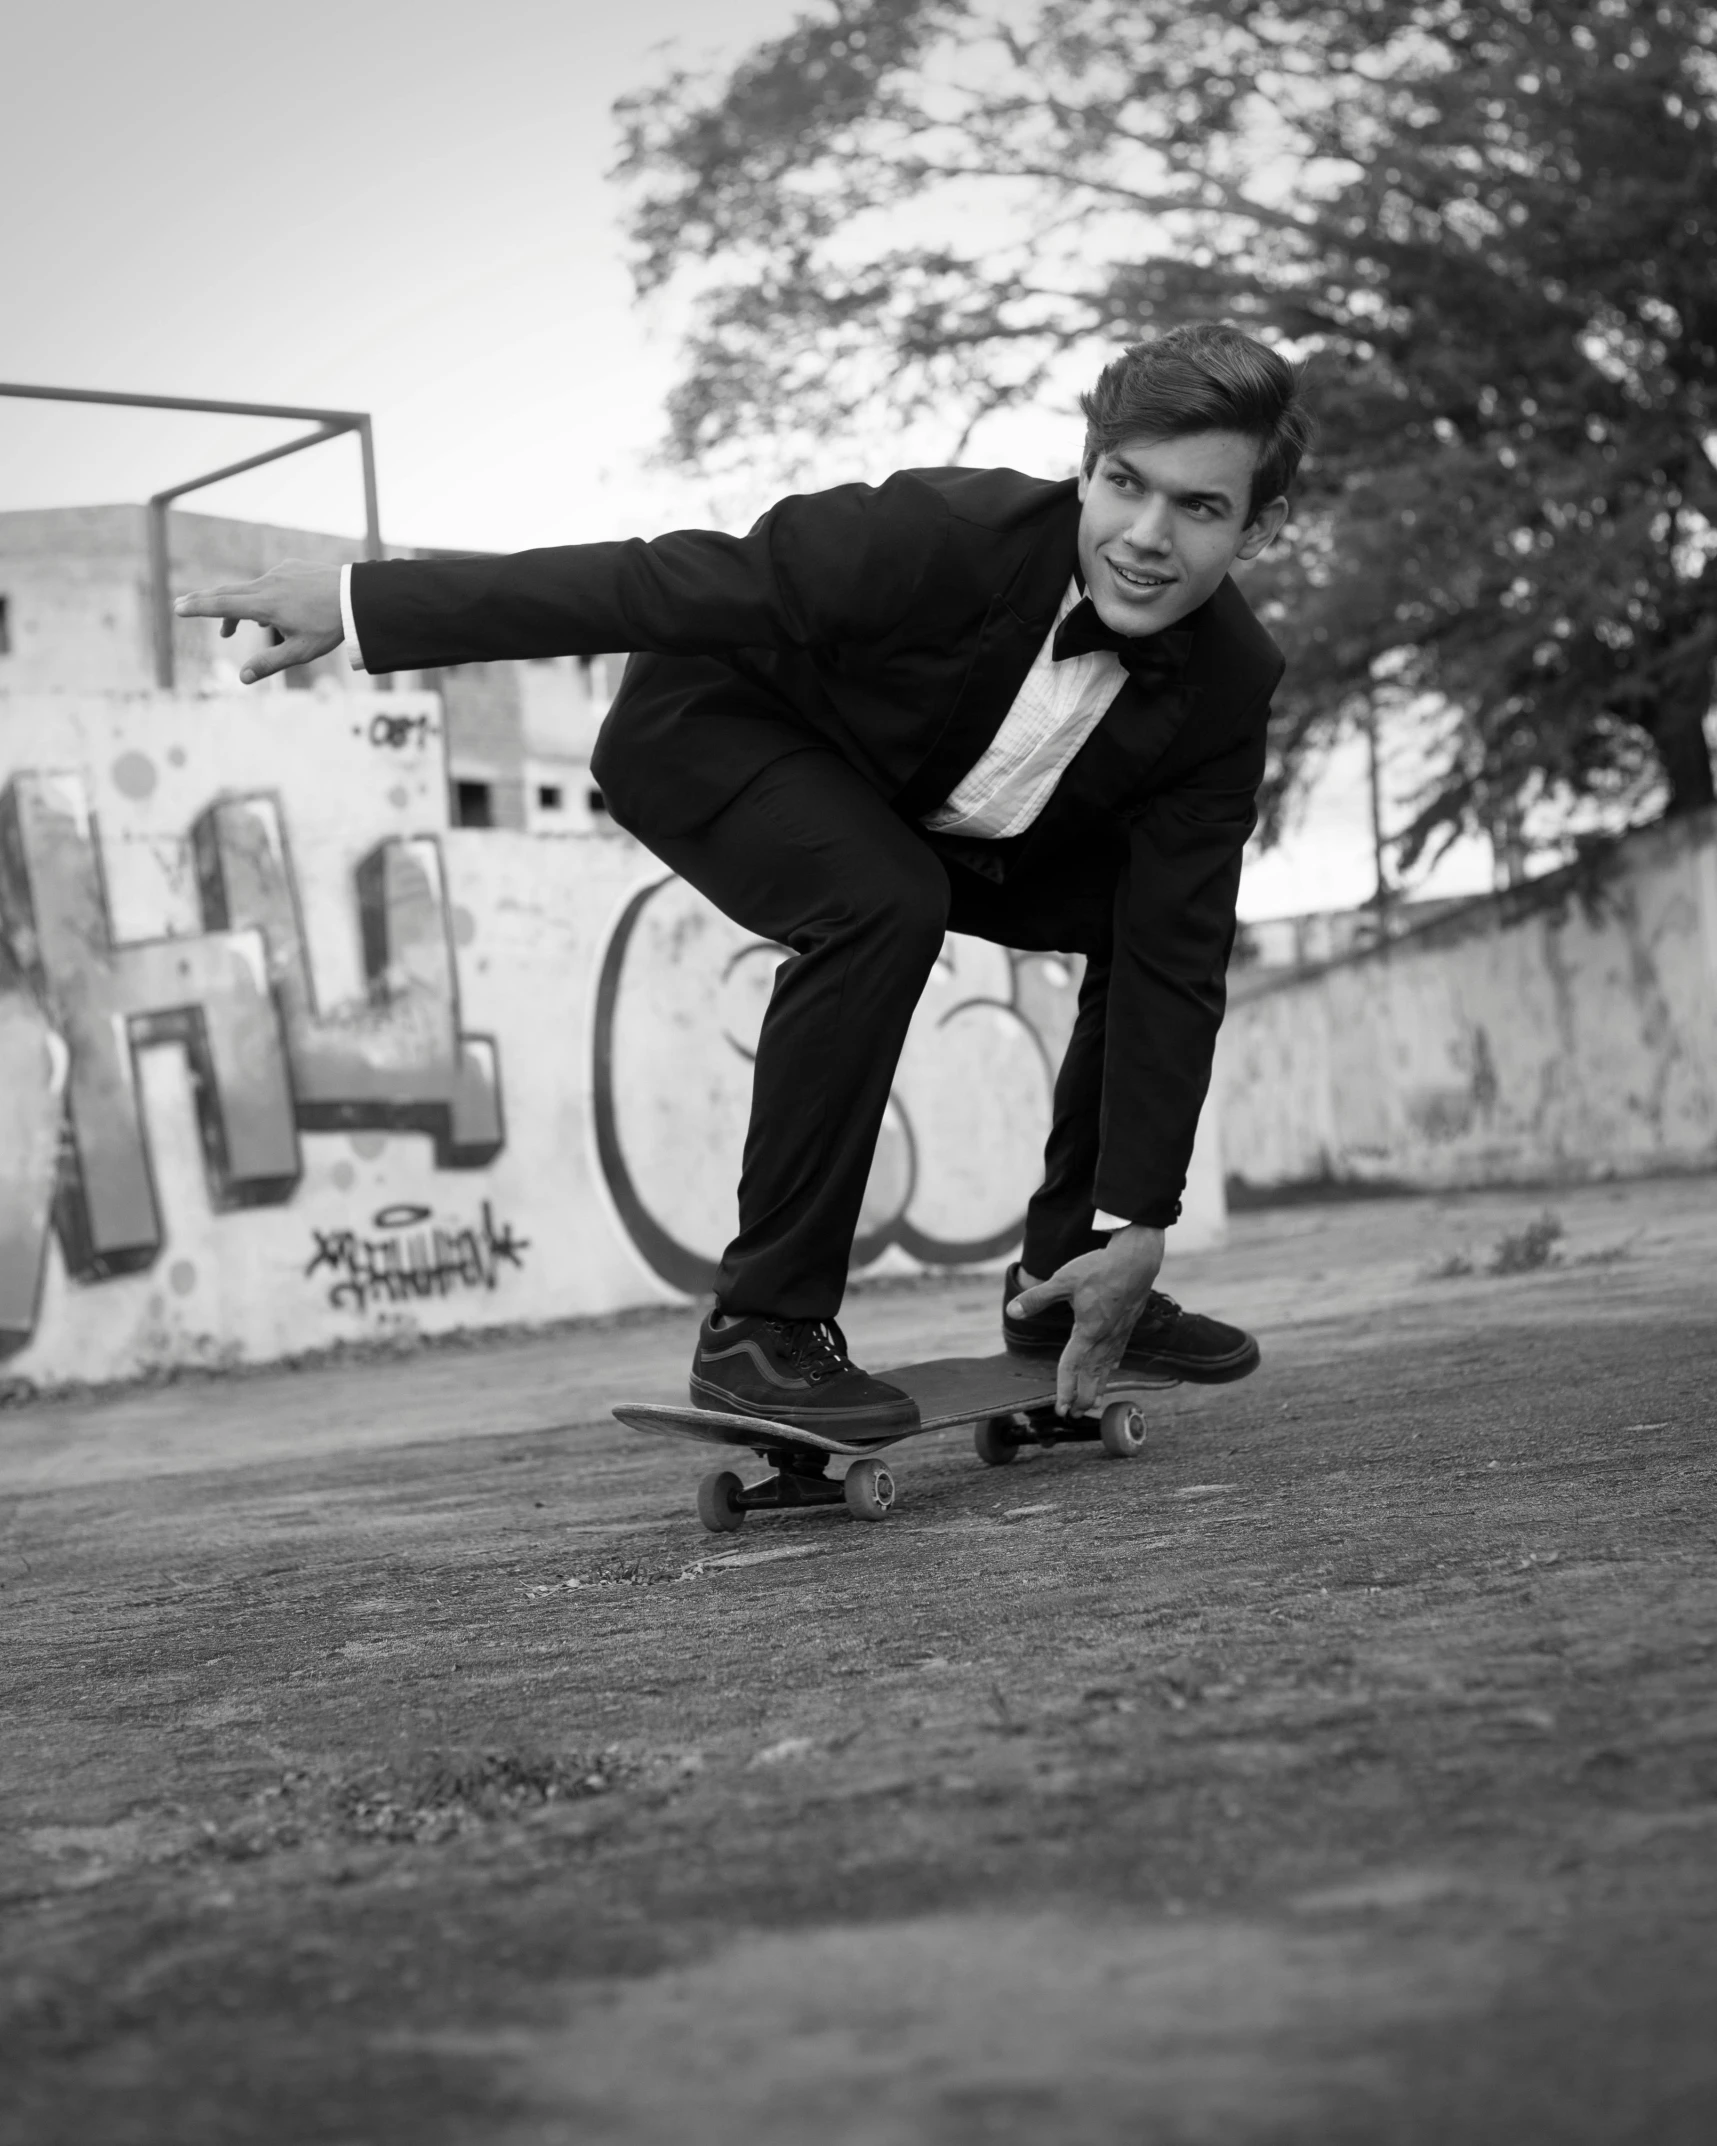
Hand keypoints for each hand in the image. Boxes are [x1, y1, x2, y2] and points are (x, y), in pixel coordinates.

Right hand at [174, 559, 344, 682]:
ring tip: (232, 630)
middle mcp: (268, 584)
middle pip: (227, 592)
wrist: (358, 597)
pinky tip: (276, 613)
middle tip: (182, 605)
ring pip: (250, 591)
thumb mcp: (301, 652)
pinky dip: (263, 598)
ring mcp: (280, 572)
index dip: (198, 607)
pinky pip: (270, 583)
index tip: (177, 608)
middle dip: (204, 601)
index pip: (223, 605)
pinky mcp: (292, 567)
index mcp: (266, 605)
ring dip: (240, 609)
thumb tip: (241, 678)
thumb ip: (269, 663)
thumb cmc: (331, 627)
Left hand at [1008, 1223, 1165, 1415]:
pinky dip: (1111, 1369)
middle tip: (1074, 1415)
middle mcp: (1105, 1338)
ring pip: (1107, 1369)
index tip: (1061, 1409)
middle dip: (1083, 1398)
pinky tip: (1111, 1372)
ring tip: (1093, 1405)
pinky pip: (1118, 1355)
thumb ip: (1037, 1298)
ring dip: (1098, 1388)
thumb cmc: (1099, 1269)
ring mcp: (1119, 1334)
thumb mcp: (1063, 1280)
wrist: (1136, 1260)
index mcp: (1088, 1331)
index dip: (1065, 1390)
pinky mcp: (1127, 1326)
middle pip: (1092, 1376)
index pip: (1072, 1367)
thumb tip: (1012, 1311)